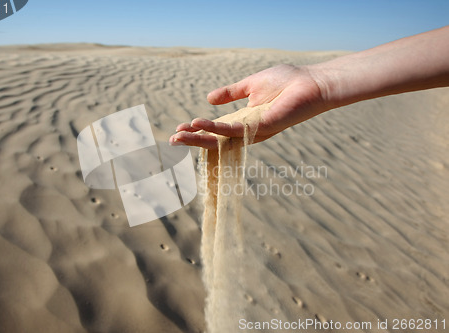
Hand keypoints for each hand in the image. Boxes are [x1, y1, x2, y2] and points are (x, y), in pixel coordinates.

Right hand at [169, 64, 327, 148]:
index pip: (216, 129)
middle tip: (172, 140)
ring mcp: (255, 131)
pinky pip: (235, 129)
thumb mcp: (251, 85)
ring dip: (200, 137)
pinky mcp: (263, 127)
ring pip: (222, 139)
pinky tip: (199, 124)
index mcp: (243, 120)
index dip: (197, 130)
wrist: (312, 82)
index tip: (178, 129)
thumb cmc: (287, 83)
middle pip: (216, 139)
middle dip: (194, 141)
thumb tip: (208, 98)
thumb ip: (230, 93)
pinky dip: (216, 128)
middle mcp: (247, 129)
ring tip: (179, 135)